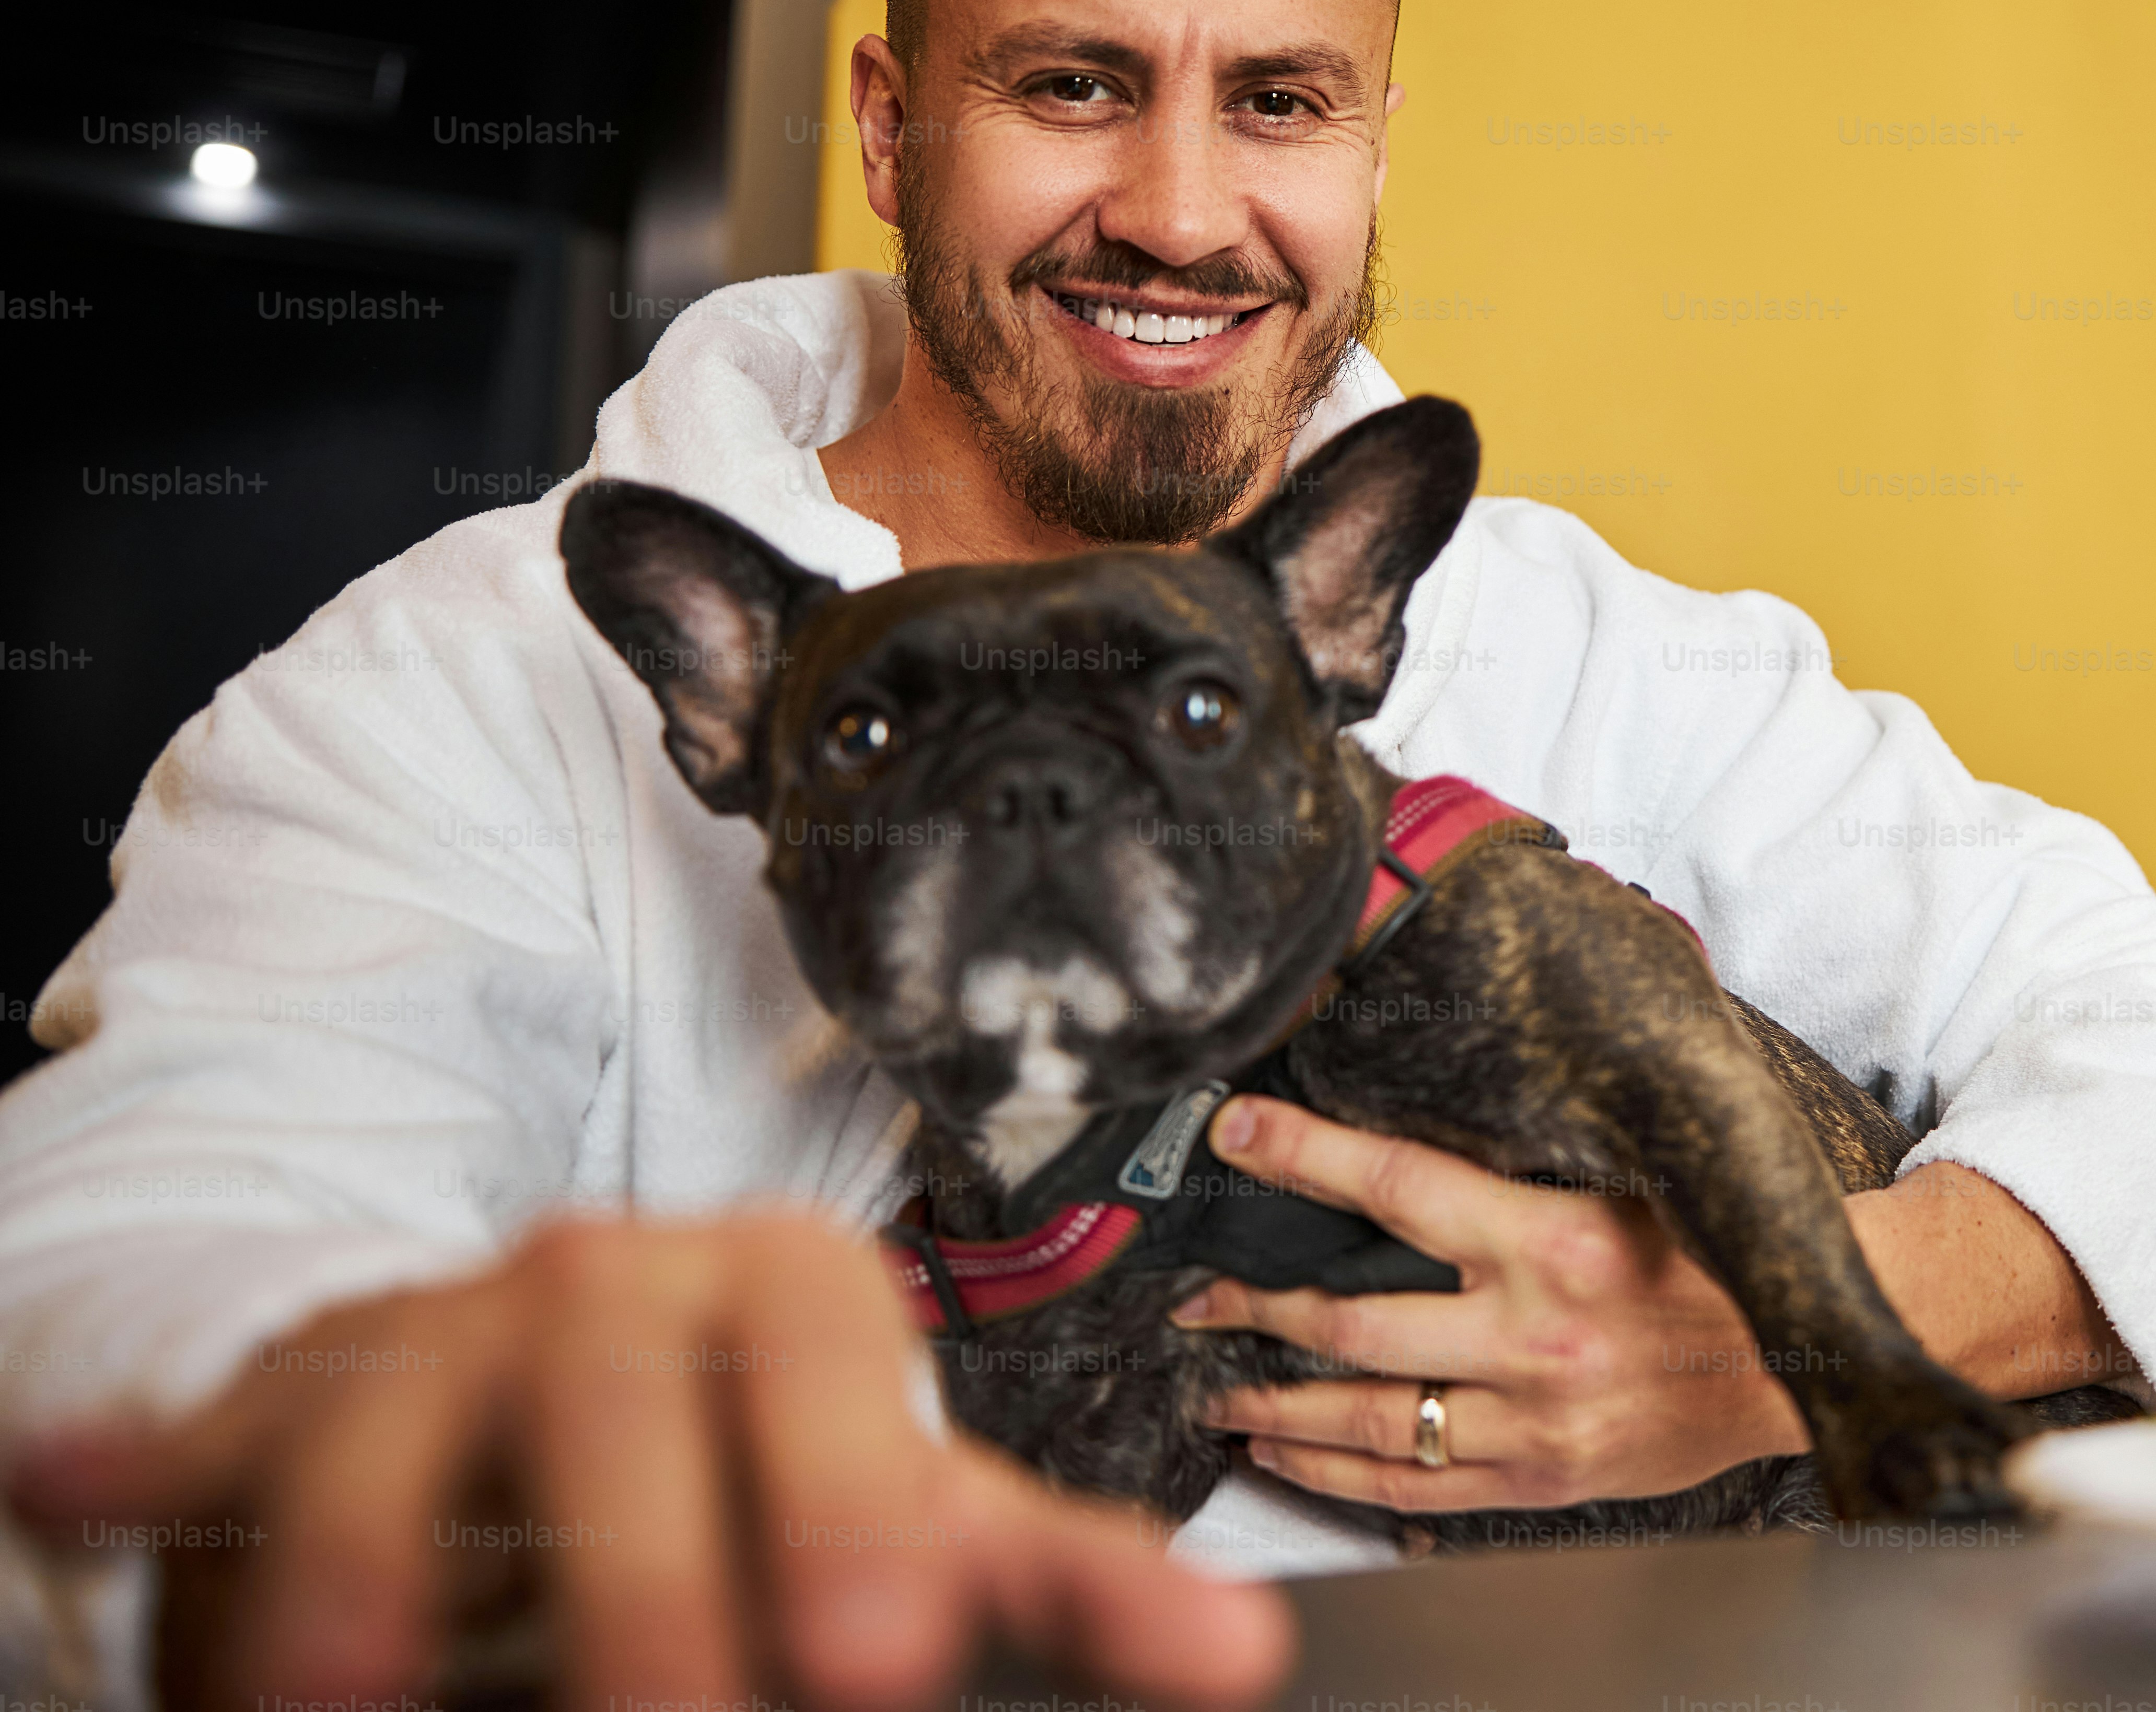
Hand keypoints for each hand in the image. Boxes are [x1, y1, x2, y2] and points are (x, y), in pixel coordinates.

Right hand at [6, 1210, 1291, 1710]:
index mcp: (779, 1288)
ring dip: (362, 1553)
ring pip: (394, 1418)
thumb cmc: (762, 1457)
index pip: (830, 1350)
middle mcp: (605, 1282)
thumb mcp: (913, 1511)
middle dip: (647, 1567)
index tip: (885, 1658)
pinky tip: (65, 1485)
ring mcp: (433, 1338)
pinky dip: (126, 1466)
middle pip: (621, 1390)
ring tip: (354, 1689)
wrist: (571, 1381)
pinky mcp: (285, 1410)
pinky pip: (206, 1442)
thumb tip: (1239, 1657)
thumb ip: (1072, 1583)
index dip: (852, 1494)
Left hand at [1177, 1096, 1812, 1511]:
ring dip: (1275, 1406)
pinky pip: (1413, 1489)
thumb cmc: (1705, 1260)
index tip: (1238, 1133)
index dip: (1305, 1156)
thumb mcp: (1614, 1191)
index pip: (1398, 1185)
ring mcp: (1534, 1418)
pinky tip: (1289, 1453)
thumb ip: (1511, 1186)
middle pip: (1353, 1321)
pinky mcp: (1542, 1479)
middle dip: (1256, 1309)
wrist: (1797, 1355)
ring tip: (1219, 1391)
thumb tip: (1391, 1155)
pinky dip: (1336, 1473)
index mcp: (1553, 1239)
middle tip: (1196, 1301)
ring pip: (1366, 1419)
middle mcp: (1535, 1333)